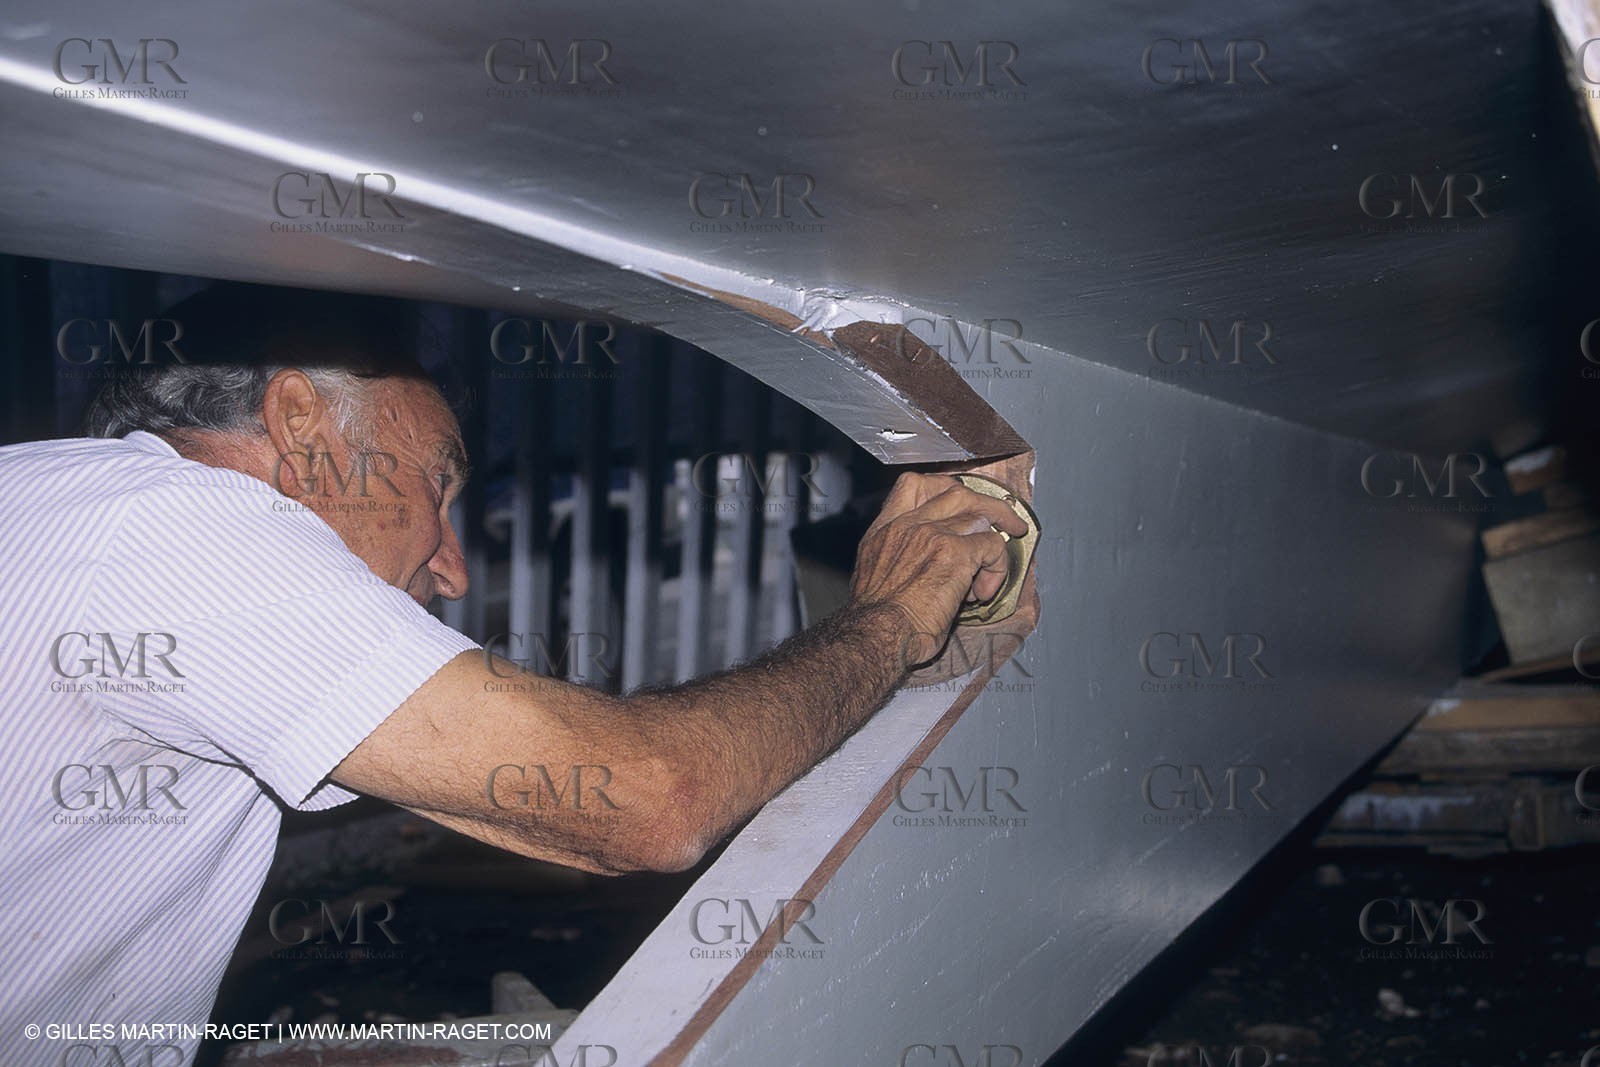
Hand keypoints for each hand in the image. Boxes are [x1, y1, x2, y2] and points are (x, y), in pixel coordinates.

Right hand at [849, 471, 1031, 668]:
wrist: (876, 635)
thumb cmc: (875, 621)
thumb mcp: (872, 577)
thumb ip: (897, 559)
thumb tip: (921, 565)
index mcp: (885, 529)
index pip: (913, 484)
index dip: (943, 488)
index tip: (961, 503)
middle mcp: (908, 525)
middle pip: (957, 492)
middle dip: (987, 505)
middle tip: (1005, 521)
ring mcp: (931, 535)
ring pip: (981, 518)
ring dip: (994, 546)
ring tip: (990, 573)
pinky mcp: (955, 553)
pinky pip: (993, 546)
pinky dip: (997, 569)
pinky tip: (983, 592)